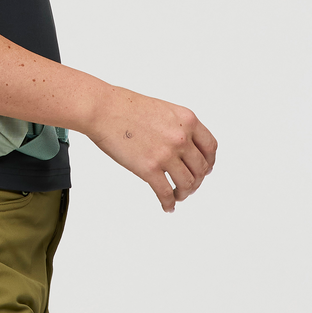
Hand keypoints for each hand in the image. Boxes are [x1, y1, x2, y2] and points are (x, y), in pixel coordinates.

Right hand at [86, 85, 216, 211]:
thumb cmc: (123, 106)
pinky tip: (167, 206)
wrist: (102, 109)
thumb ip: (176, 126)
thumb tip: (181, 147)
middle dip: (196, 180)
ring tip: (177, 196)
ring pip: (187, 183)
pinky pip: (166, 192)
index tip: (205, 169)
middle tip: (189, 186)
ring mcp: (166, 154)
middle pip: (200, 168)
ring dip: (184, 193)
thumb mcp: (161, 109)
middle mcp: (181, 138)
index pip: (210, 147)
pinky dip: (169, 203)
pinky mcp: (149, 169)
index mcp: (187, 120)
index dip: (209, 162)